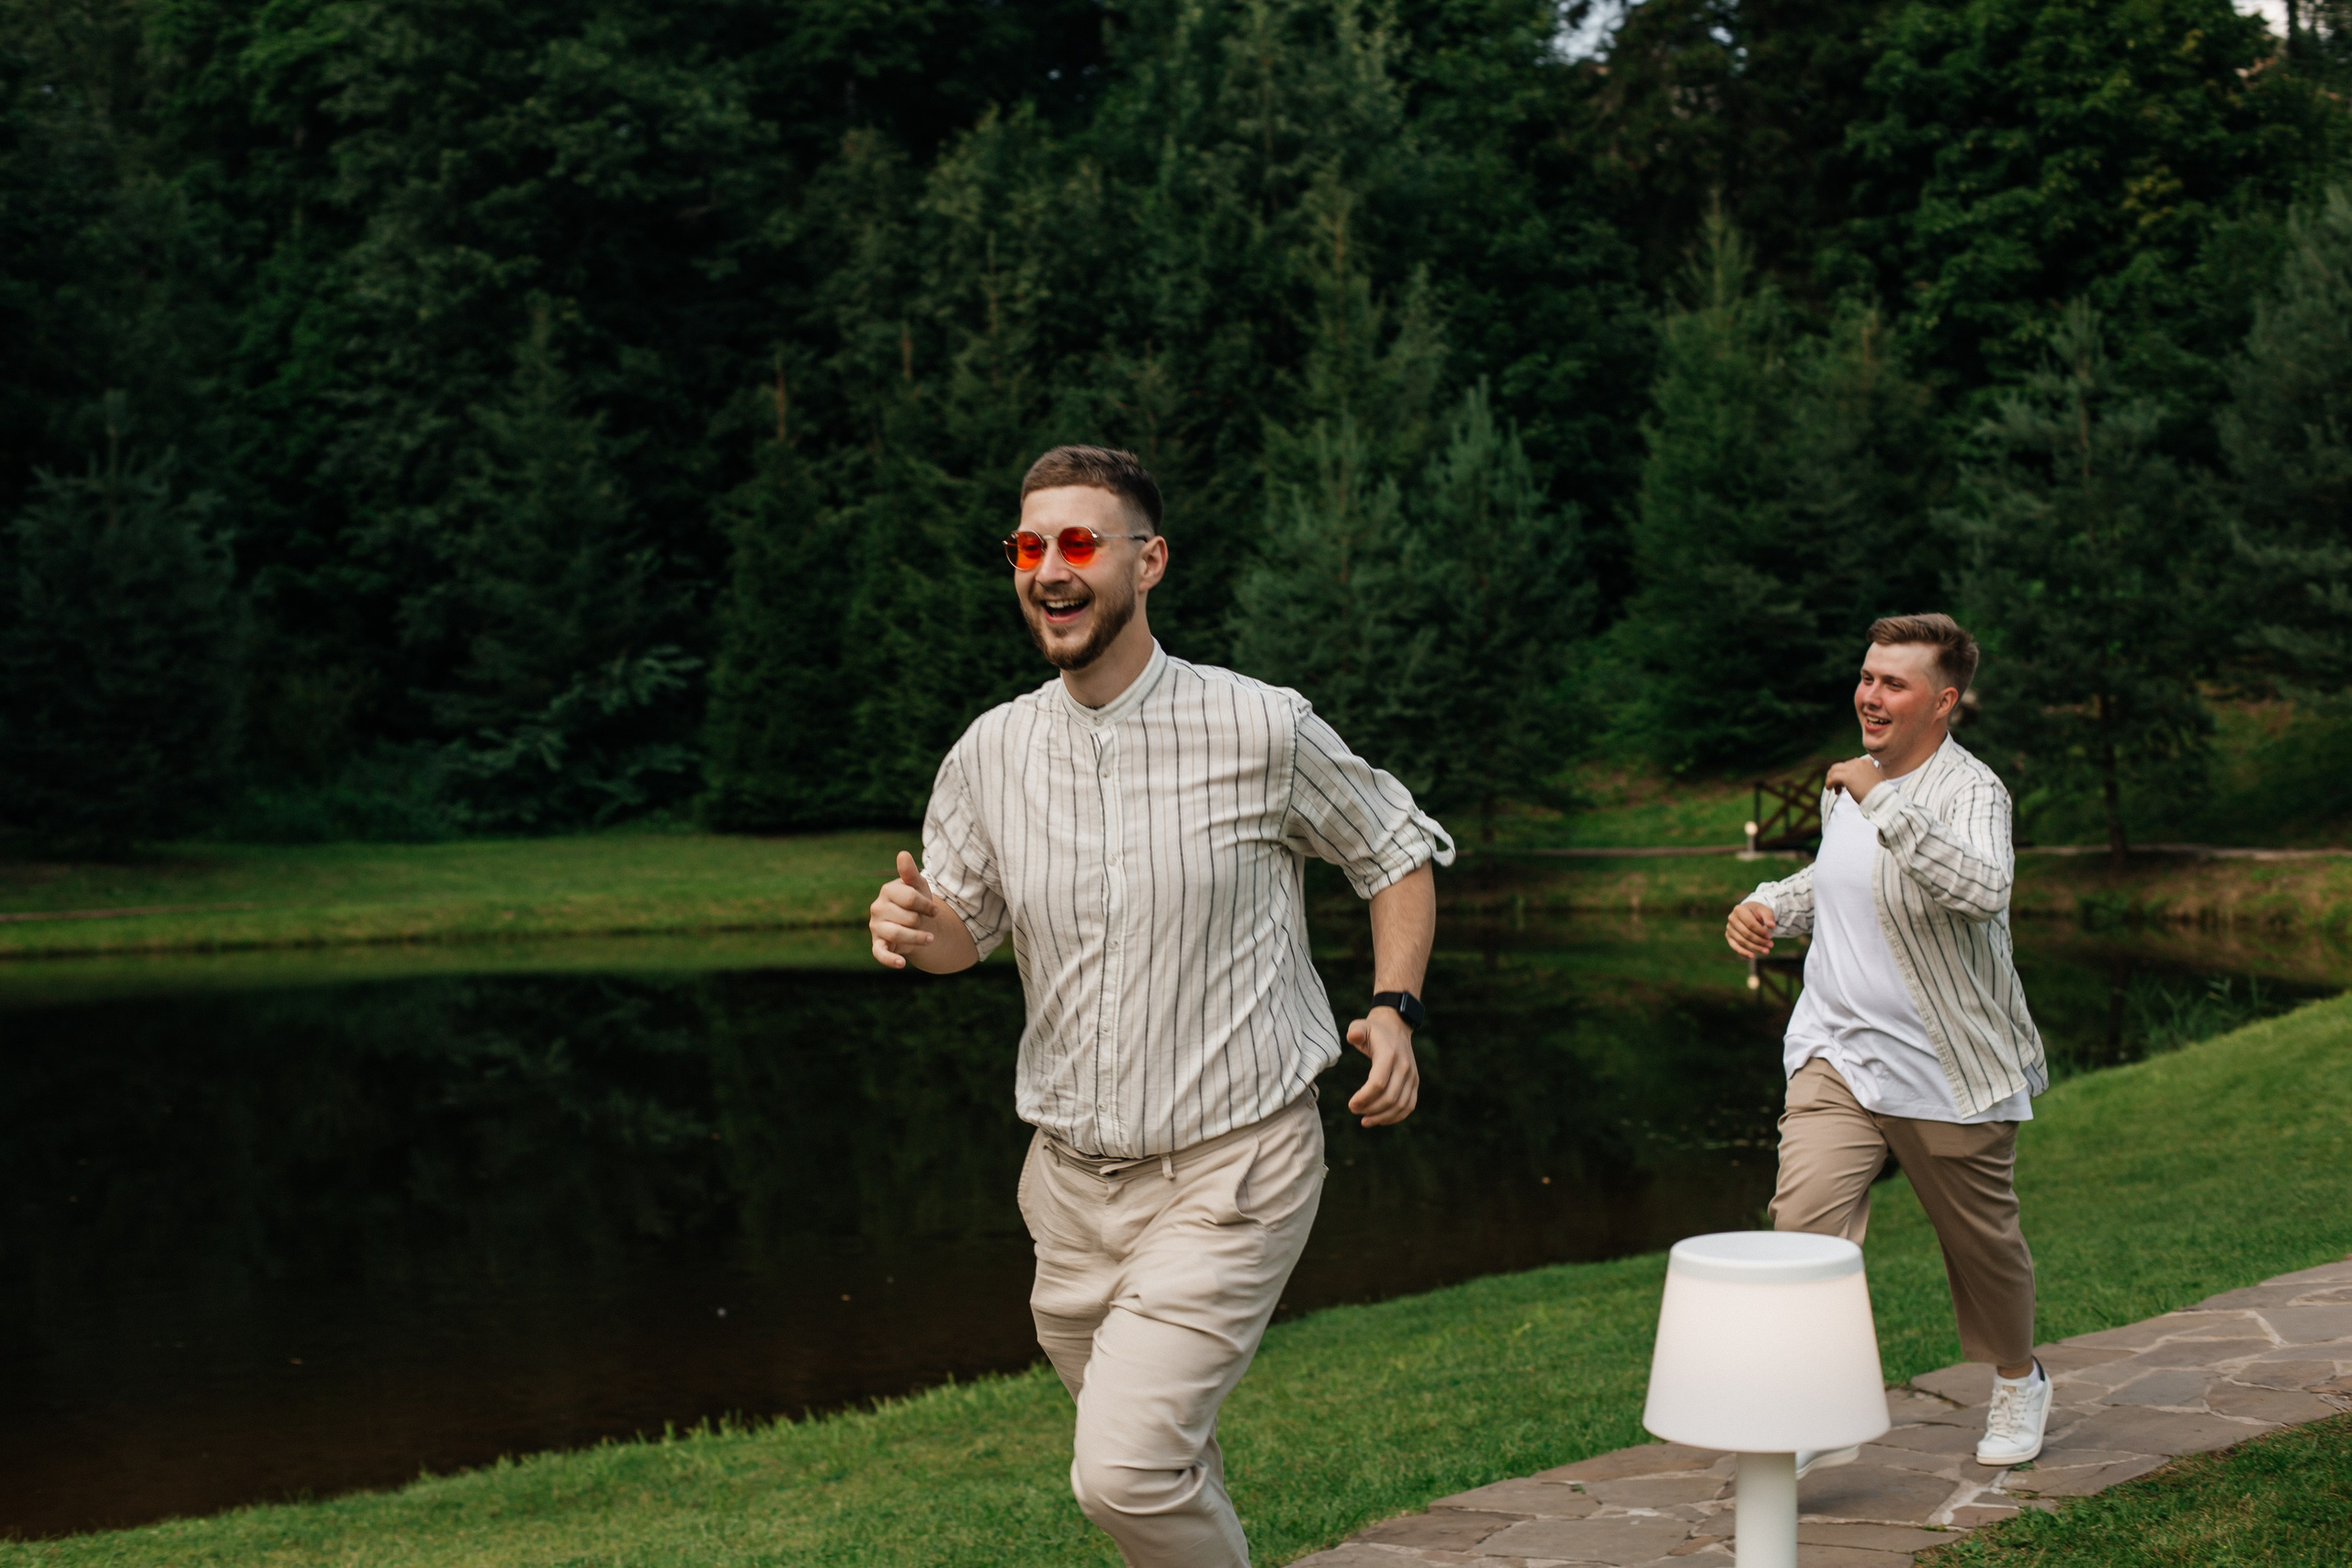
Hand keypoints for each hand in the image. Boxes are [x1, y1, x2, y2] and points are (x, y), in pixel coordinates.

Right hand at [869, 851, 940, 969]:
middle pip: (908, 918)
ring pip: (898, 934)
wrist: (916, 924)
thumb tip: (903, 854)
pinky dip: (891, 959)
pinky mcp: (877, 944)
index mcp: (887, 891)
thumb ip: (910, 872)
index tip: (934, 910)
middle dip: (921, 921)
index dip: (927, 905)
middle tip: (924, 922)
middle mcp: (877, 908)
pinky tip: (902, 963)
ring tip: (931, 939)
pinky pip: (880, 954)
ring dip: (918, 938)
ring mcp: (876, 927)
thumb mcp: (918, 886)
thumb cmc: (917, 902)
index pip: (910, 898)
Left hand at [1345, 1007, 1420, 1126]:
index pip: (1378, 1083)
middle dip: (1370, 1109)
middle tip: (1354, 1110)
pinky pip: (1409, 1106)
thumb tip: (1354, 1037)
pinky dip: (1396, 1117)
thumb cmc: (1373, 1030)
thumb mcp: (1361, 1026)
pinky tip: (1380, 1120)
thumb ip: (1356, 1031)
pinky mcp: (1415, 1083)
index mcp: (1390, 1055)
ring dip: (1382, 1117)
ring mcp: (1412, 1076)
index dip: (1364, 1097)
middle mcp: (1404, 1067)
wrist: (1396, 1027)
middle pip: (1389, 1097)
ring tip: (1365, 1121)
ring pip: (1401, 1105)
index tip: (1351, 1104)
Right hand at [1725, 901, 1776, 958]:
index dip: (1760, 931)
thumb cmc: (1757, 912)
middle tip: (1771, 945)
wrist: (1749, 912)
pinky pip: (1735, 946)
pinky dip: (1743, 952)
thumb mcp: (1764, 911)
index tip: (1770, 936)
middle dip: (1759, 941)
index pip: (1750, 924)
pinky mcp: (1729, 936)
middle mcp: (1731, 919)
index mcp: (1739, 910)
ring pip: (1742, 941)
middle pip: (1746, 933)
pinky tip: (1752, 956)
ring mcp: (1729, 928)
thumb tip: (1771, 926)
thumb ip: (1769, 917)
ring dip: (1754, 947)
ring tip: (1766, 951)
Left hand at [1824, 755, 1881, 802]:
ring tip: (1833, 789)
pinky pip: (1832, 777)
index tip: (1844, 784)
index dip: (1844, 773)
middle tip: (1837, 787)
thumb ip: (1861, 775)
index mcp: (1866, 761)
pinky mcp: (1847, 776)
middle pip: (1840, 766)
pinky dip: (1829, 782)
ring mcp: (1852, 768)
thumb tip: (1849, 779)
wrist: (1881, 799)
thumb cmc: (1878, 793)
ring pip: (1834, 770)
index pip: (1849, 764)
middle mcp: (1859, 762)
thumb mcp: (1871, 779)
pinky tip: (1829, 788)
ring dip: (1831, 779)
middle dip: (1836, 776)